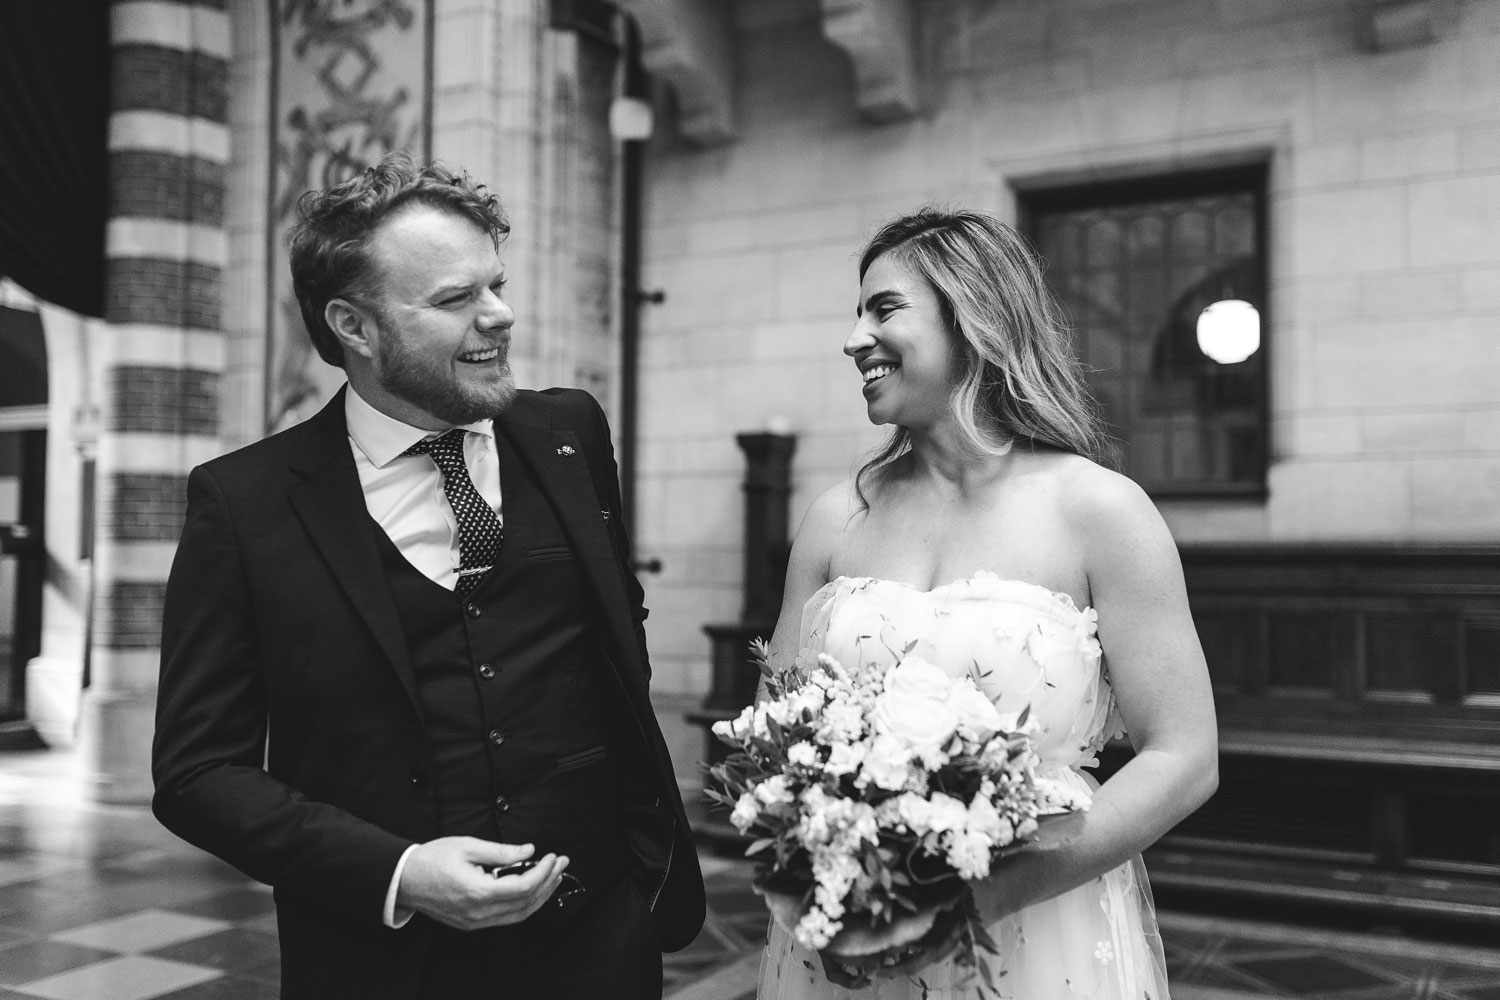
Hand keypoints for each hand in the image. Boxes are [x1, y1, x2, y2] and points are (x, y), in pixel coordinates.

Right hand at [396, 837, 569, 930]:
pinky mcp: (472, 924)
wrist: (404, 880)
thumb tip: (529, 849)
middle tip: (561, 863)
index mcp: (477, 892)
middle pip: (526, 904)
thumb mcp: (468, 845)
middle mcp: (478, 913)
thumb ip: (502, 851)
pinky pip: (506, 918)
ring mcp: (475, 922)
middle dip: (548, 883)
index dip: (543, 872)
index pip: (523, 887)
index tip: (553, 856)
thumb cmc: (432, 859)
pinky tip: (533, 889)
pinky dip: (524, 904)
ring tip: (553, 876)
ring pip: (519, 915)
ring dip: (541, 896)